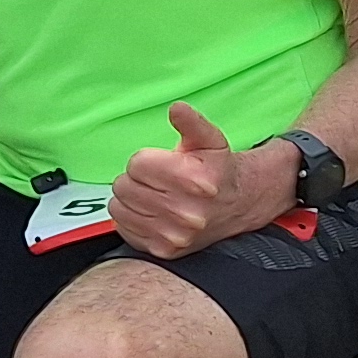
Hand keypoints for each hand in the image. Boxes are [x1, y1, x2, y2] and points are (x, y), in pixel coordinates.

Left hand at [108, 103, 286, 260]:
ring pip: (119, 206)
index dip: (146, 161)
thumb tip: (177, 108)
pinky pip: (122, 227)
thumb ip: (191, 123)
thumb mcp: (209, 140)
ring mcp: (174, 234)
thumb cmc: (218, 171)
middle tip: (159, 181)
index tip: (162, 165)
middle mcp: (186, 212)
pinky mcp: (163, 249)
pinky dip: (132, 218)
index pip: (136, 164)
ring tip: (155, 195)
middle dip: (138, 179)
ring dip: (131, 199)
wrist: (238, 206)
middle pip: (124, 186)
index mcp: (194, 180)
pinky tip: (153, 213)